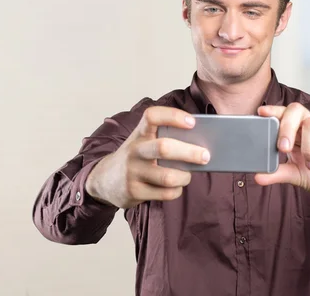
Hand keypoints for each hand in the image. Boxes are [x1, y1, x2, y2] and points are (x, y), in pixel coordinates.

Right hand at [85, 106, 209, 208]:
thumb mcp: (144, 142)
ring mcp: (132, 172)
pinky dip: (176, 190)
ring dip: (185, 176)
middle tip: (205, 156)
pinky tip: (175, 186)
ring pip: (168, 176)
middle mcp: (134, 150)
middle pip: (164, 147)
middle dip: (189, 152)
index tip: (192, 122)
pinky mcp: (134, 192)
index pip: (152, 116)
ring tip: (188, 175)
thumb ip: (166, 139)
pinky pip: (165, 193)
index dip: (173, 116)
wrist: (104, 180)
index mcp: (139, 133)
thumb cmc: (136, 157)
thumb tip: (200, 146)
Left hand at [254, 103, 309, 207]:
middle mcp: (309, 128)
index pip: (283, 115)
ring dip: (309, 147)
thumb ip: (277, 173)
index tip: (261, 113)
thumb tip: (257, 176)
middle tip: (283, 148)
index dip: (273, 111)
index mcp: (295, 133)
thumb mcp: (295, 176)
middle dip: (286, 127)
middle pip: (296, 110)